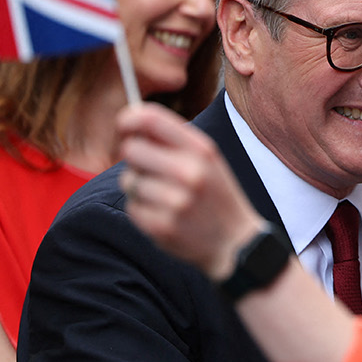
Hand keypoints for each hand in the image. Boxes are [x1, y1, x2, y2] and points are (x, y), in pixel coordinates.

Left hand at [117, 102, 266, 280]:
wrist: (237, 242)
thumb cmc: (216, 194)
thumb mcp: (208, 160)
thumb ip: (174, 140)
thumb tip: (131, 120)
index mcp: (202, 150)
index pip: (152, 119)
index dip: (129, 119)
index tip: (124, 126)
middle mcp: (190, 172)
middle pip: (132, 149)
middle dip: (134, 158)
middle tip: (148, 168)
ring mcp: (176, 201)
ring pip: (128, 181)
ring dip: (138, 187)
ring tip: (162, 196)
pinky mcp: (163, 227)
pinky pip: (132, 208)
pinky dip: (142, 210)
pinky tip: (163, 214)